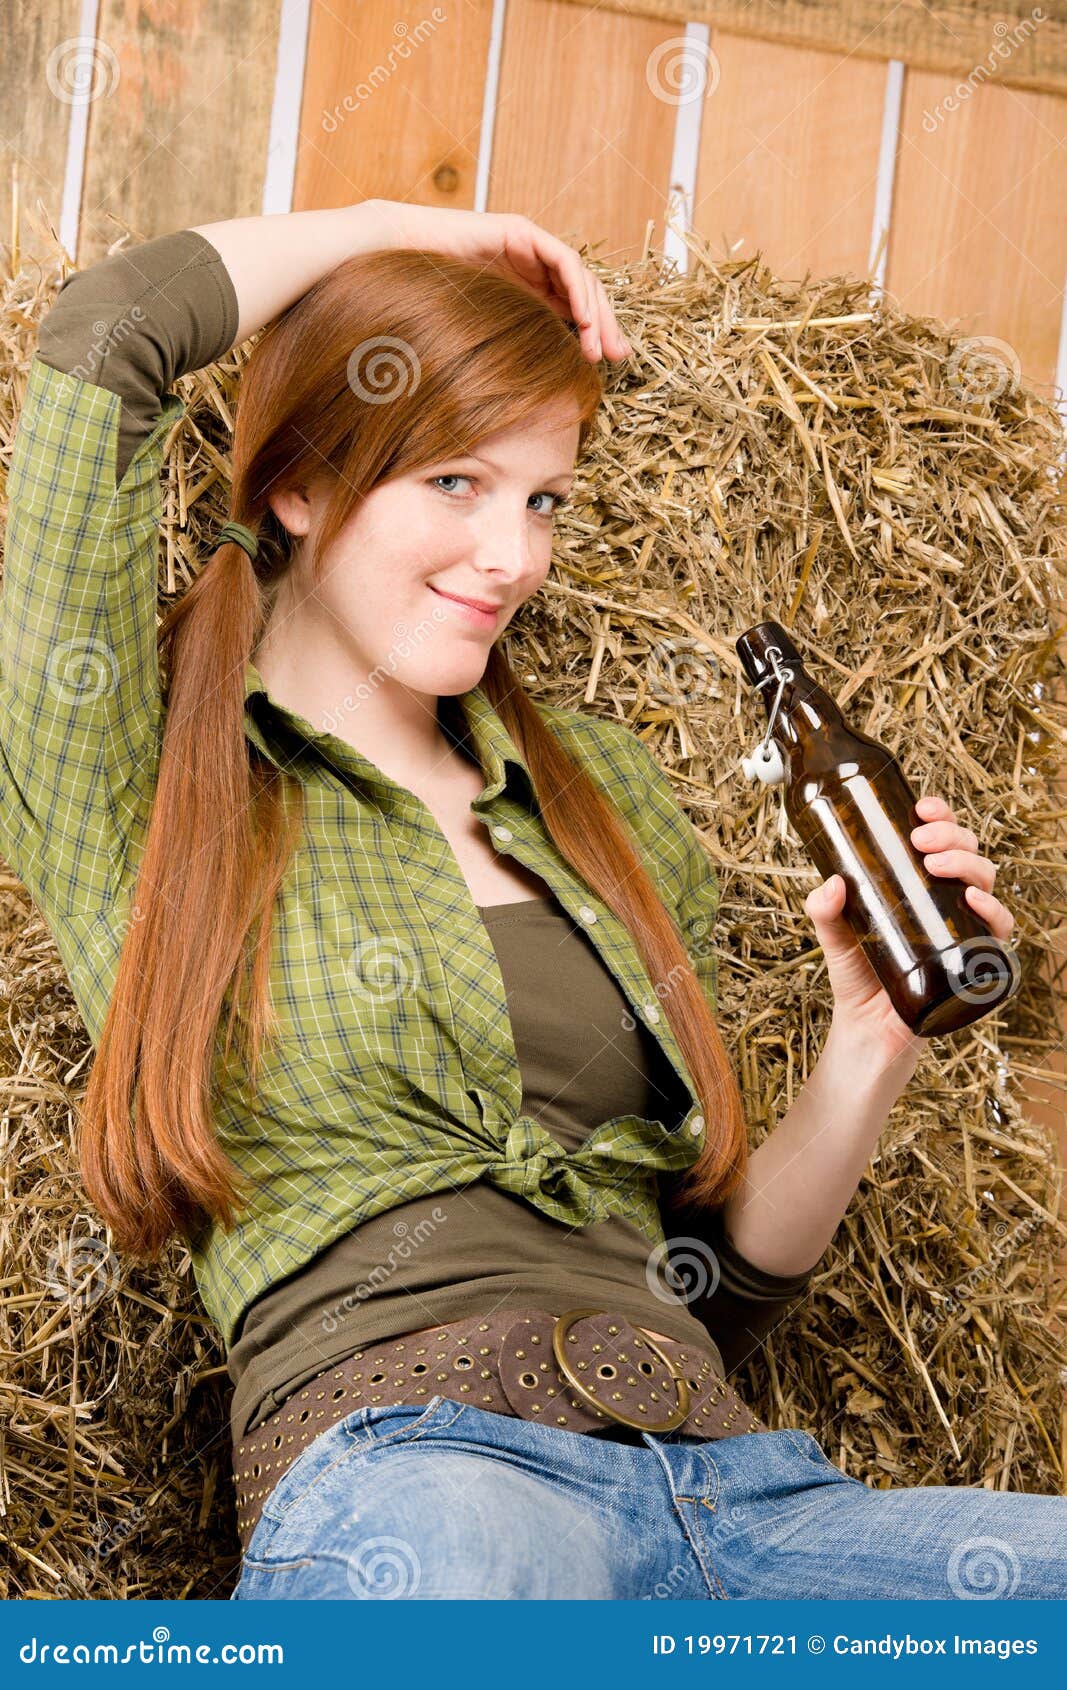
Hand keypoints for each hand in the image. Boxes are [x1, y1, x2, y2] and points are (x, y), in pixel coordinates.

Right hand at [363, 200, 631, 363]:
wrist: (396, 258)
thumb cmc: (427, 300)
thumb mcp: (482, 334)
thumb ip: (512, 349)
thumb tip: (534, 391)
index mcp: (528, 289)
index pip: (574, 308)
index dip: (594, 334)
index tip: (607, 364)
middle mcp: (533, 266)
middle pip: (585, 292)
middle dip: (605, 324)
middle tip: (619, 356)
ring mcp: (529, 246)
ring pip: (581, 276)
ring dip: (595, 310)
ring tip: (599, 343)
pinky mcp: (521, 231)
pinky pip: (563, 259)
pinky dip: (577, 287)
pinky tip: (582, 318)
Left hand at [803, 792, 1015, 1062]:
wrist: (867, 1032)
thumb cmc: (857, 978)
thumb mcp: (834, 937)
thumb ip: (824, 911)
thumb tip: (829, 884)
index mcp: (918, 885)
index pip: (940, 840)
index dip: (940, 816)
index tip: (921, 807)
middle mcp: (946, 902)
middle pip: (967, 854)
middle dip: (952, 835)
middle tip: (922, 840)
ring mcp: (963, 930)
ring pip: (985, 883)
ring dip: (969, 864)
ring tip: (937, 864)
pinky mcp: (973, 962)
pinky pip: (999, 932)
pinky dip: (995, 913)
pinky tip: (977, 903)